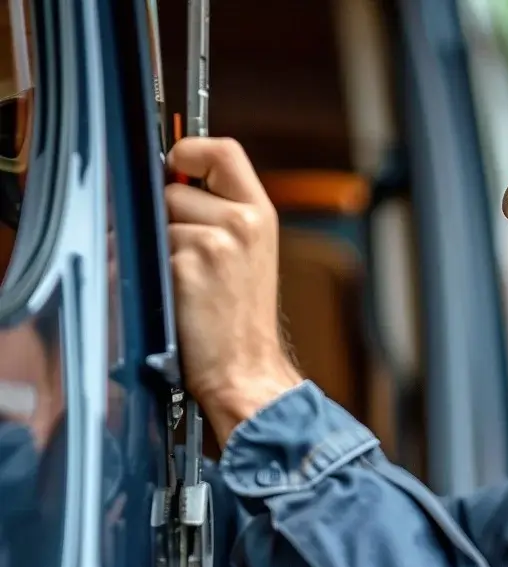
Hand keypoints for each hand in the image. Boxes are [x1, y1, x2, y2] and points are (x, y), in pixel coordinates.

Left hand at [165, 137, 301, 445]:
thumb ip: (221, 214)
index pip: (223, 150)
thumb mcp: (248, 256)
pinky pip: (144, 252)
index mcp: (261, 216)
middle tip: (193, 262)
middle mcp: (242, 222)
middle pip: (174, 188)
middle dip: (170, 219)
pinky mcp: (185, 266)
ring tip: (187, 286)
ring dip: (159, 251)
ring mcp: (214, 243)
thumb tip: (169, 182)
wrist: (248, 373)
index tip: (180, 169)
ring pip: (156, 222)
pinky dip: (151, 274)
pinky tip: (175, 299)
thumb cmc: (241, 324)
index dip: (192, 152)